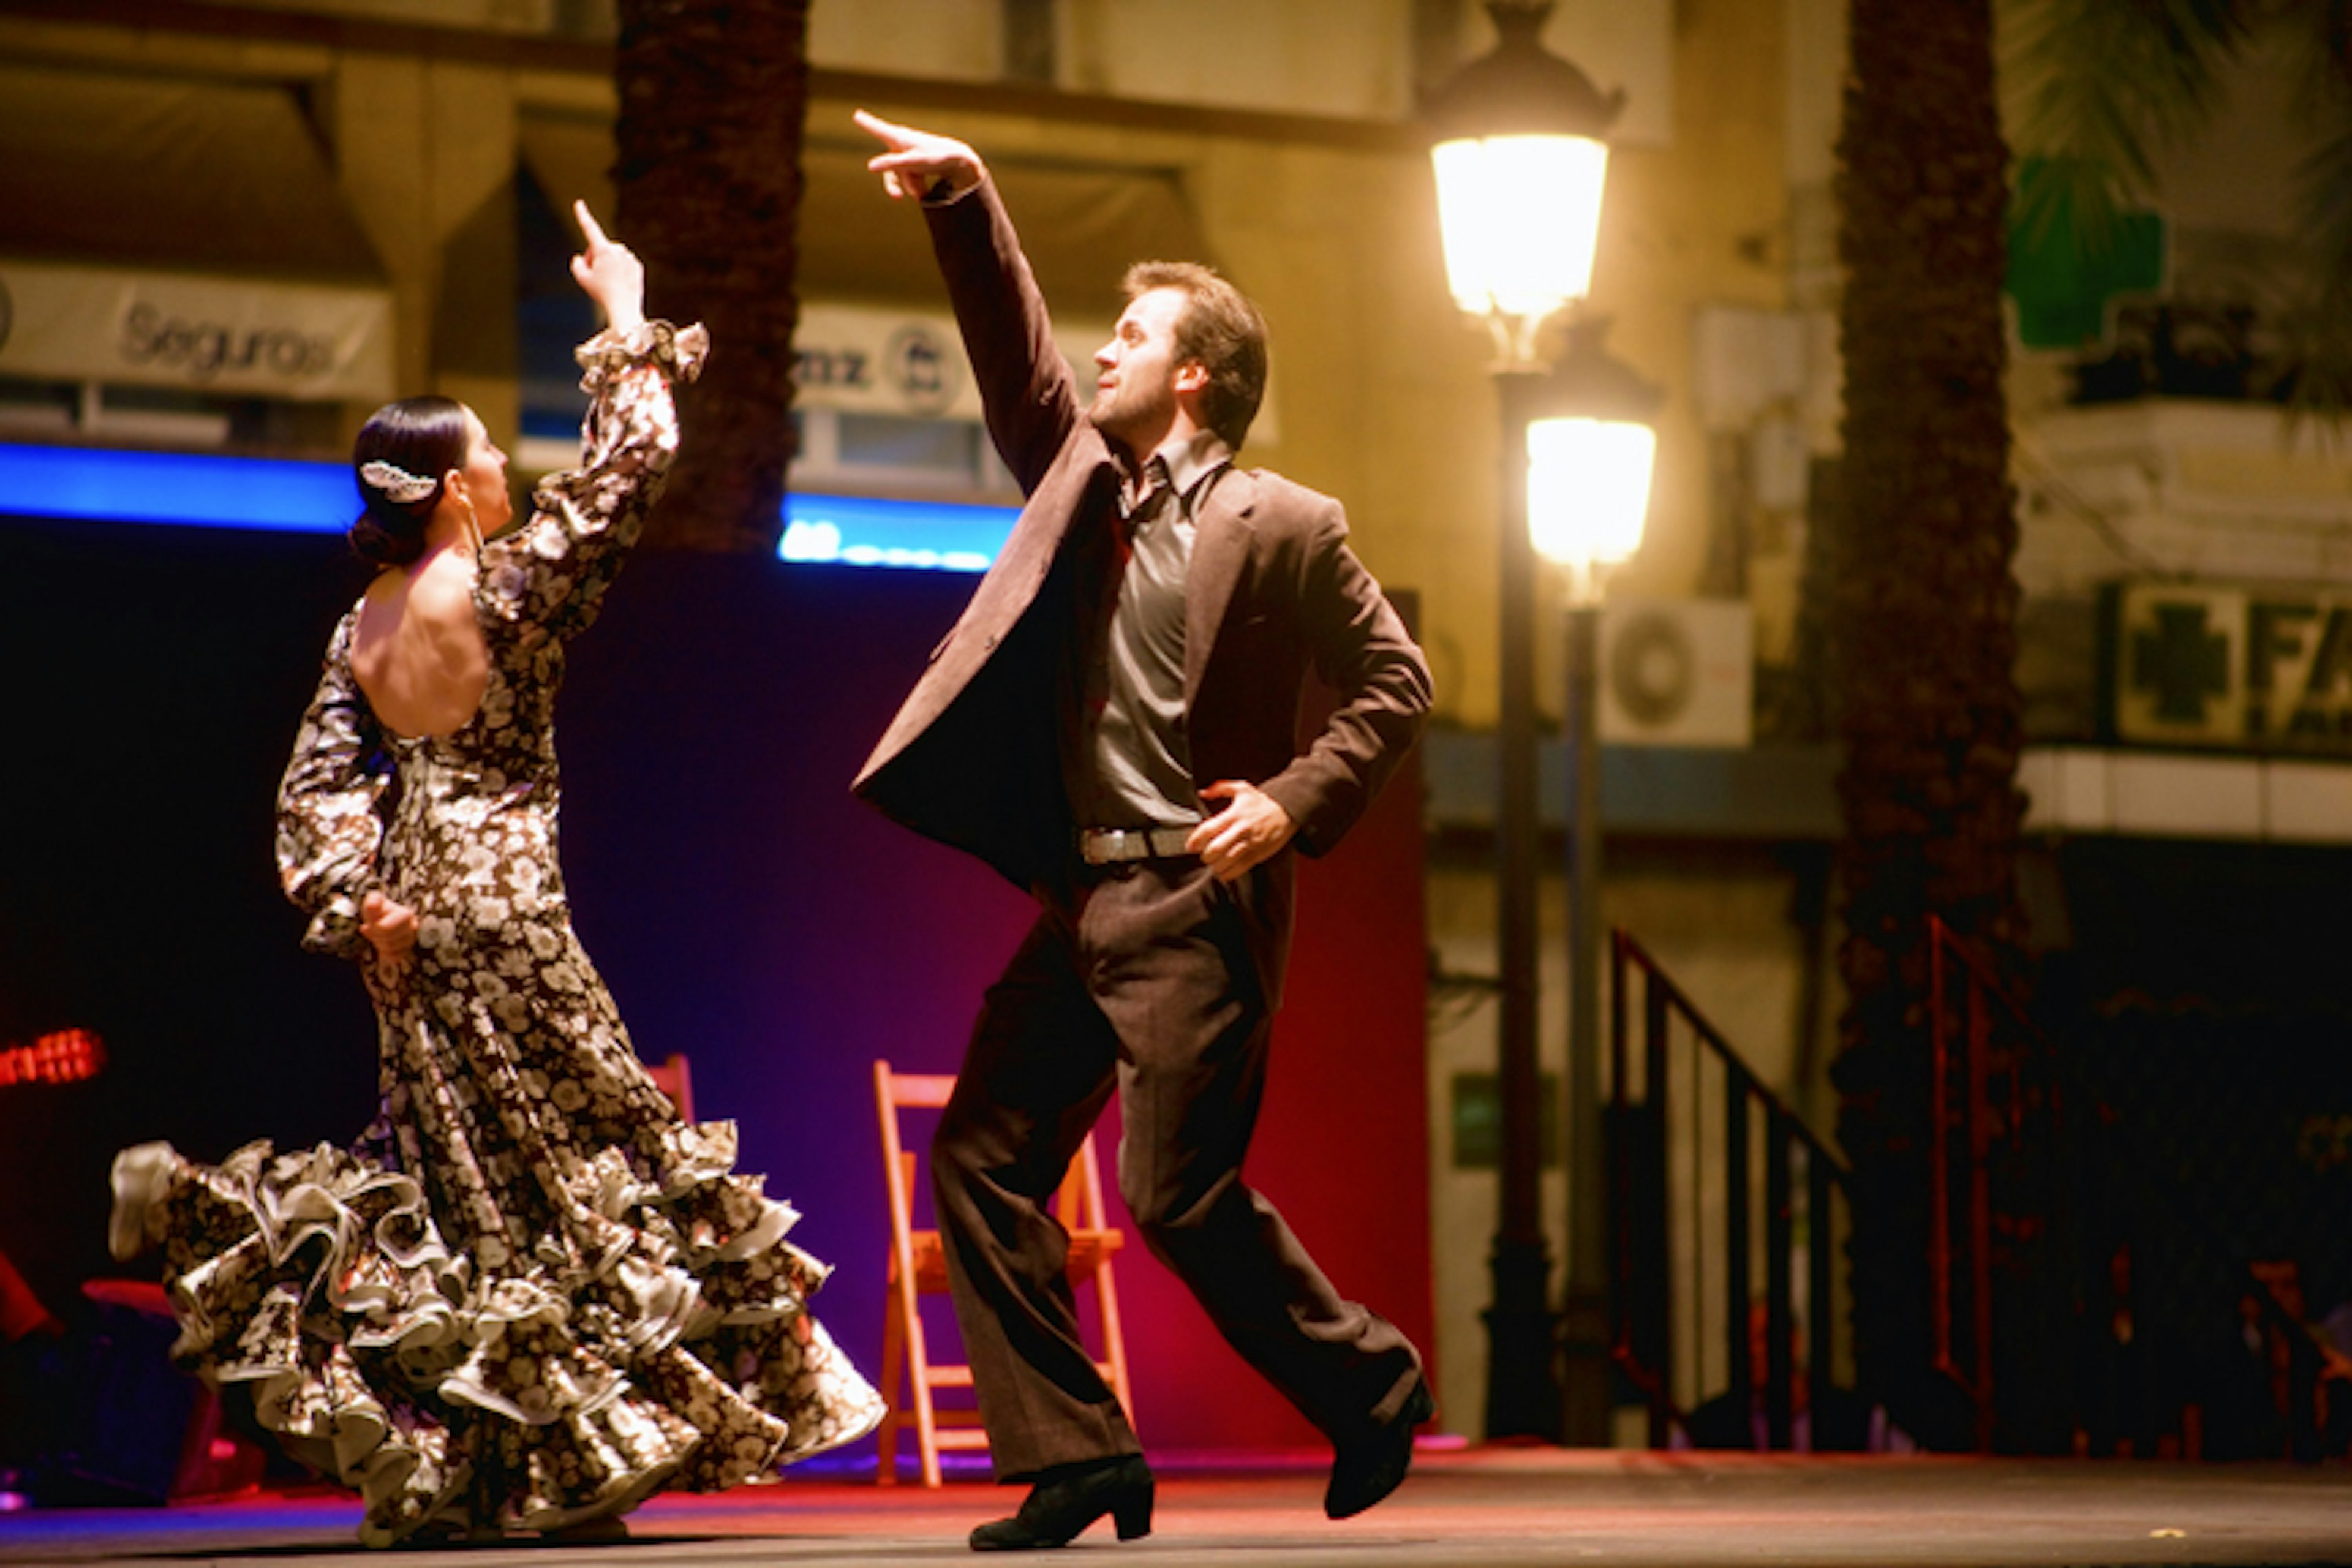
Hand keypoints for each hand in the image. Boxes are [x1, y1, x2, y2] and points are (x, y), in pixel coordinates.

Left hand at [360, 889, 418, 968]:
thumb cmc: (378, 909)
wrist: (384, 917)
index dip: (374, 928)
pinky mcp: (407, 950)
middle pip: (389, 941)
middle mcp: (413, 927)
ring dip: (380, 944)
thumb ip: (373, 900)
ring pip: (391, 950)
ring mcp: (411, 940)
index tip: (372, 922)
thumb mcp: (374, 901)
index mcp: (406, 914)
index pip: (384, 929)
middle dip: (376, 936)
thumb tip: (372, 905)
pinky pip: (394, 957)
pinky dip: (385, 953)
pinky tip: (383, 944)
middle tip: (373, 929)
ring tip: (378, 935)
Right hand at [569, 200, 645, 333]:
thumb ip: (576, 263)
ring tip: (609, 283)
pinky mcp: (637, 265)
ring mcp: (629, 257)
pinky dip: (620, 271)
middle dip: (596, 259)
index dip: (583, 215)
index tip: (579, 203)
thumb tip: (581, 257)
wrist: (625, 308)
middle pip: (601, 249)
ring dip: (608, 265)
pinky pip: (624, 264)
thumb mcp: (582, 278)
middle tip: (597, 278)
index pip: (590, 229)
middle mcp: (618, 249)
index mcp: (603, 250)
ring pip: (613, 257)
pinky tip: (619, 283)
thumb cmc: (602, 293)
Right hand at [854, 109, 983, 201]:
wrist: (959, 162)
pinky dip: (917, 186)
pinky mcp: (916, 165)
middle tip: (897, 197)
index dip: (867, 123)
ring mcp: (908, 156)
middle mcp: (902, 146)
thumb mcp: (912, 162)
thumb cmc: (936, 157)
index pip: (878, 130)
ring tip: (924, 190)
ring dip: (911, 186)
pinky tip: (926, 190)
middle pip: (888, 167)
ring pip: (901, 176)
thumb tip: (870, 167)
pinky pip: (910, 179)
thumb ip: (891, 164)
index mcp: (899, 138)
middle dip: (893, 185)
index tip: (857, 114)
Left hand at [1186, 781, 1297, 882]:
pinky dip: (1229, 874)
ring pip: (1227, 861)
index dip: (1196, 839)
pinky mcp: (1258, 854)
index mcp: (1234, 814)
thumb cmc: (1262, 801)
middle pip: (1216, 848)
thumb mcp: (1242, 788)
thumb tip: (1203, 793)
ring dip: (1216, 866)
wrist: (1287, 811)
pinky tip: (1224, 872)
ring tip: (1213, 864)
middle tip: (1203, 855)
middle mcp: (1241, 830)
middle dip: (1205, 856)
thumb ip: (1220, 788)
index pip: (1209, 829)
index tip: (1190, 846)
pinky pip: (1240, 868)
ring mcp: (1250, 844)